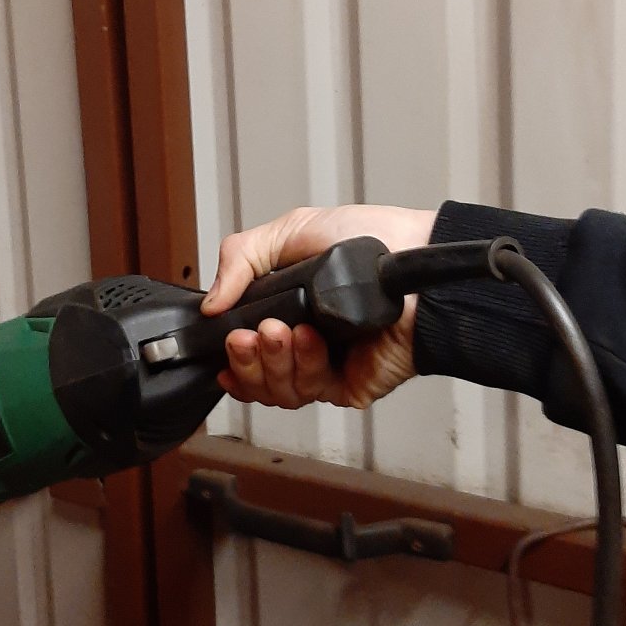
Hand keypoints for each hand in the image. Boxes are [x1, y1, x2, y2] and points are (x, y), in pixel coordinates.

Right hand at [201, 205, 436, 409]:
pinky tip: (310, 339)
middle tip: (245, 336)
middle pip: (255, 380)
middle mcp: (303, 346)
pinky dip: (304, 364)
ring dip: (271, 361)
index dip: (229, 354)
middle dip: (244, 359)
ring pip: (278, 391)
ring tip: (279, 331)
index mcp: (285, 314)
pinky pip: (312, 392)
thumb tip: (209, 303)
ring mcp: (326, 368)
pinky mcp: (350, 385)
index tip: (222, 337)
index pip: (244, 352)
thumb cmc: (370, 240)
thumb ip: (240, 260)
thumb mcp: (289, 233)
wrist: (416, 257)